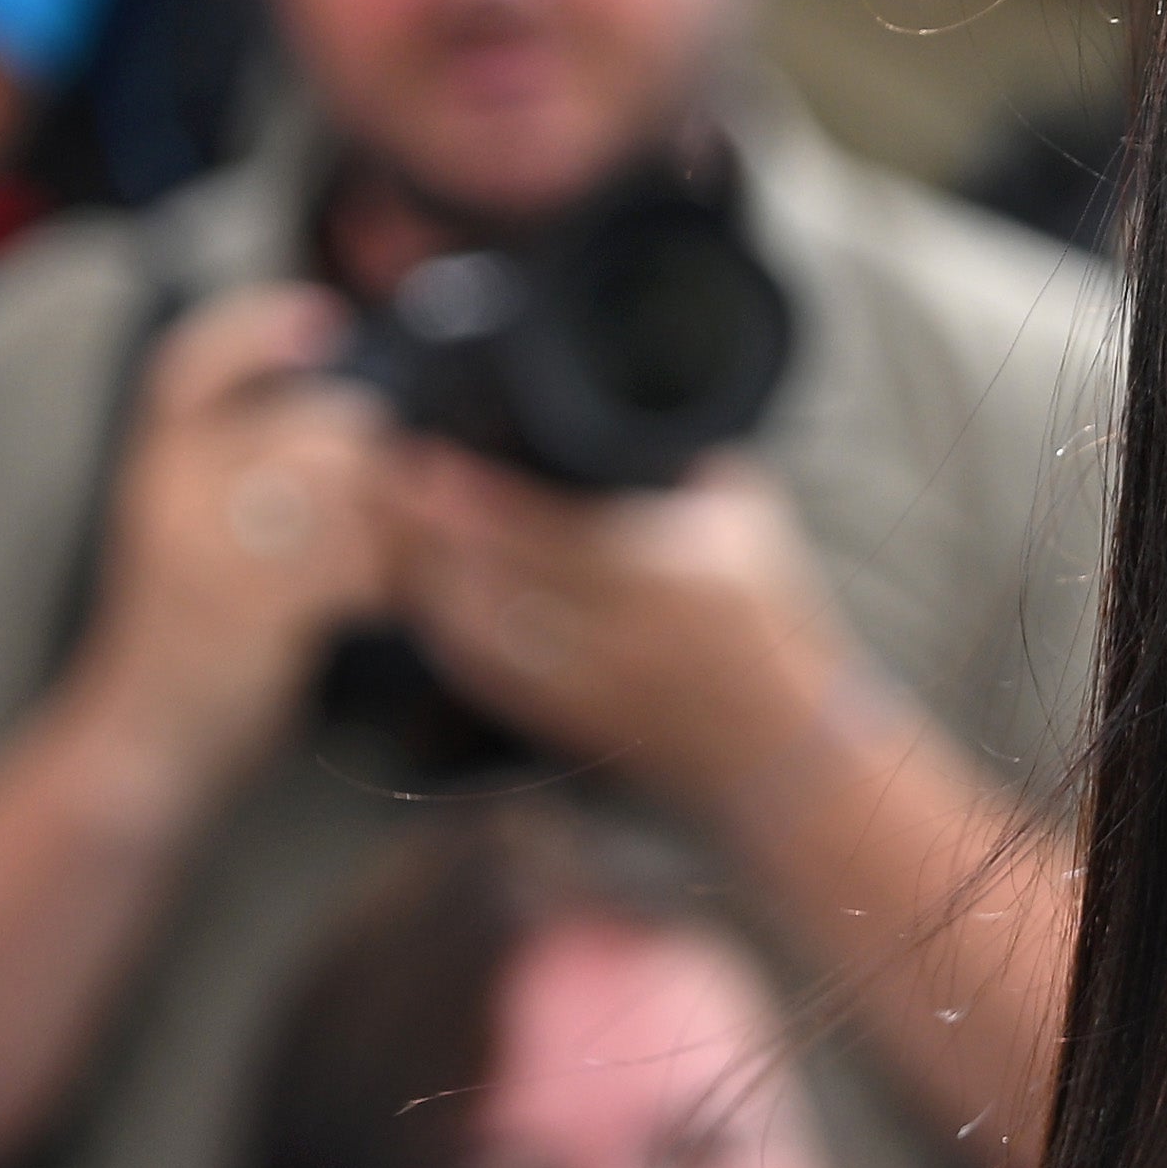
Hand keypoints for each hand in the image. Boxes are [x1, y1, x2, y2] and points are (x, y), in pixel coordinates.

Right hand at [78, 287, 393, 779]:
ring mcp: (213, 546)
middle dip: (375, 461)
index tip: (323, 319)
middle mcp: (173, 490)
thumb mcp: (185, 536)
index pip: (192, 364)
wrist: (139, 744)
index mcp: (152, 465)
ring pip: (347, 490)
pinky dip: (394, 580)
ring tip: (397, 561)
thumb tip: (350, 424)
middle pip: (313, 425)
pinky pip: (360, 564)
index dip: (257, 329)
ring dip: (395, 523)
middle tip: (398, 506)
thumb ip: (241, 476)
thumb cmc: (182, 642)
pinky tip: (394, 604)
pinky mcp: (258, 606)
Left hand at [378, 435, 859, 806]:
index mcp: (664, 579)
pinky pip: (482, 675)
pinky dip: (446, 630)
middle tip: (380, 480)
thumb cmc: (775, 630)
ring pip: (473, 631)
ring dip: (424, 578)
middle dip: (425, 528)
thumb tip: (645, 415)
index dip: (473, 498)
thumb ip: (691, 464)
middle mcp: (615, 638)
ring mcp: (582, 687)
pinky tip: (424, 593)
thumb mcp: (751, 525)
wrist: (786, 752)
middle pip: (489, 579)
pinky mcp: (562, 723)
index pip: (545, 532)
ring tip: (391, 528)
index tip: (425, 458)